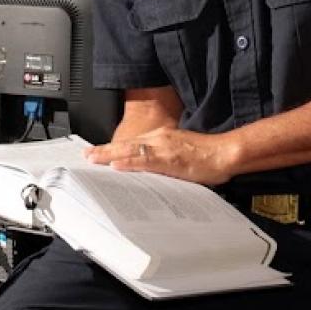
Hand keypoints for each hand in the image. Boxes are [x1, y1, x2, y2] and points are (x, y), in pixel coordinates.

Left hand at [84, 127, 233, 185]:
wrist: (224, 152)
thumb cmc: (206, 155)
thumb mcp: (179, 153)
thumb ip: (162, 160)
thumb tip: (147, 171)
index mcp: (161, 138)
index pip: (132, 143)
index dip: (114, 148)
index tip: (99, 153)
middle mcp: (158, 139)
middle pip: (126, 144)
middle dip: (105, 150)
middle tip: (86, 155)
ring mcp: (163, 147)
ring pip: (130, 150)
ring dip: (109, 154)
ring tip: (93, 159)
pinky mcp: (170, 158)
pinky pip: (145, 161)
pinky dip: (129, 163)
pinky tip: (116, 166)